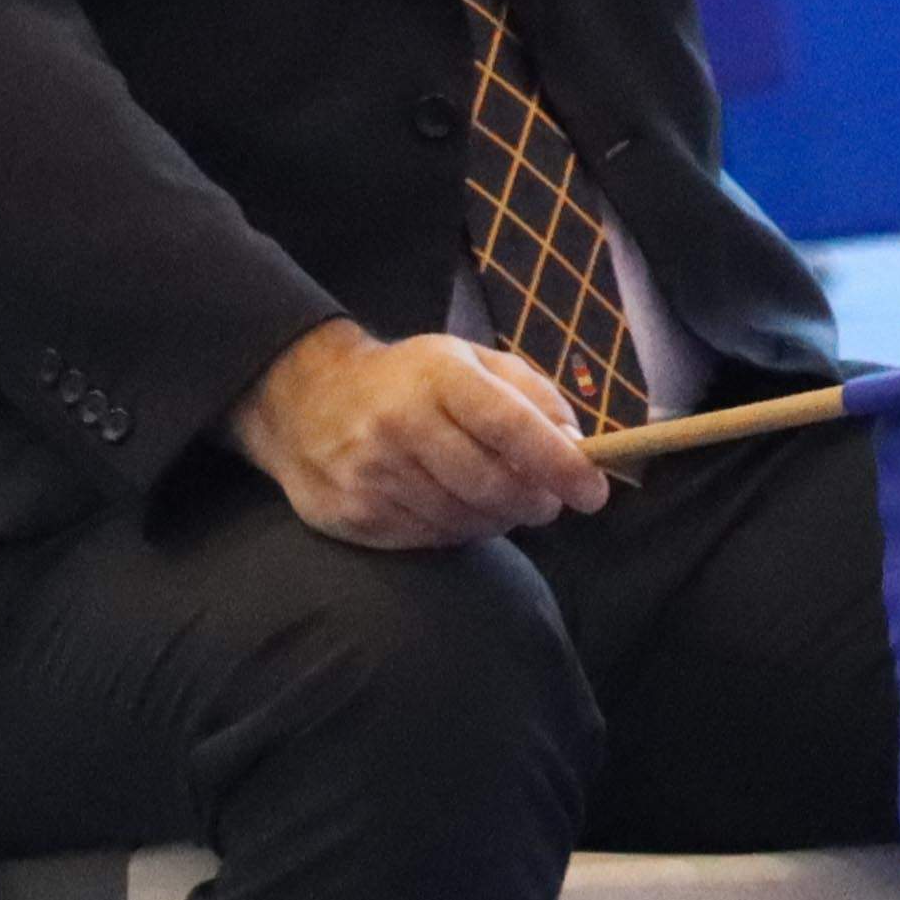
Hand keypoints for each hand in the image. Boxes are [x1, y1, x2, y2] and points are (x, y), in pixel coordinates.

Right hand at [233, 322, 610, 551]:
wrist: (305, 400)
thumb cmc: (408, 381)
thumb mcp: (470, 361)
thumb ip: (531, 396)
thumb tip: (577, 446)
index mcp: (437, 375)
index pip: (511, 426)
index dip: (560, 464)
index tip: (594, 492)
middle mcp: (401, 423)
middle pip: (492, 486)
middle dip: (535, 502)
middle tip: (548, 501)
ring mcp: (373, 473)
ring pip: (465, 520)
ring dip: (498, 519)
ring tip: (498, 500)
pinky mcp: (356, 514)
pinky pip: (431, 538)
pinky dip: (458, 530)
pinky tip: (454, 507)